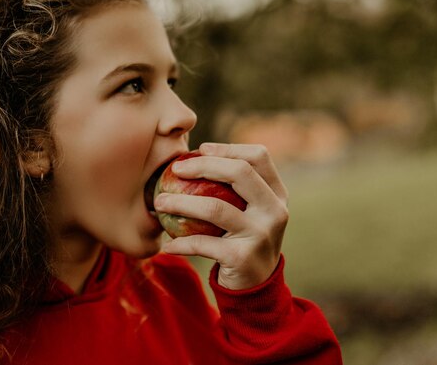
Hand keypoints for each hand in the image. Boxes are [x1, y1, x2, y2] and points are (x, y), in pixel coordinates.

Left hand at [157, 143, 288, 289]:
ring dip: (180, 203)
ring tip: (159, 203)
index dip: (228, 148)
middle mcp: (275, 211)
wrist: (257, 288)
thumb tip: (194, 156)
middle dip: (203, 165)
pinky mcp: (242, 257)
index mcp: (277, 194)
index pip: (258, 156)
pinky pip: (202, 244)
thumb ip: (235, 186)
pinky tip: (166, 245)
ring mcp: (261, 234)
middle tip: (175, 169)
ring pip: (215, 207)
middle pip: (239, 172)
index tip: (200, 148)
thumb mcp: (251, 211)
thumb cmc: (243, 239)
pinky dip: (180, 244)